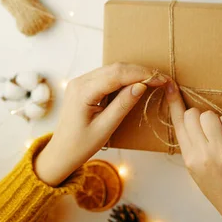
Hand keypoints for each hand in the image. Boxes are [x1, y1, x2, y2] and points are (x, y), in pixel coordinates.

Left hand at [35, 64, 165, 185]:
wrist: (60, 153)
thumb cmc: (80, 146)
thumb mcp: (105, 128)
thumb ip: (123, 104)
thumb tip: (141, 86)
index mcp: (83, 91)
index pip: (118, 75)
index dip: (142, 74)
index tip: (161, 79)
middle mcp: (80, 81)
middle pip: (115, 68)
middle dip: (140, 72)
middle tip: (161, 79)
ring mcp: (80, 81)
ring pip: (112, 69)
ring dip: (133, 73)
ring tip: (153, 81)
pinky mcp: (84, 85)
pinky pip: (107, 76)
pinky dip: (124, 78)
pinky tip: (136, 84)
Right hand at [166, 81, 221, 221]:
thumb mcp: (199, 172)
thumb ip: (193, 147)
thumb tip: (192, 120)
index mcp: (190, 160)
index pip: (178, 124)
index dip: (174, 103)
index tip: (170, 85)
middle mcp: (203, 153)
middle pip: (194, 114)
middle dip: (201, 117)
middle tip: (211, 131)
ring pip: (210, 115)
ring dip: (216, 121)